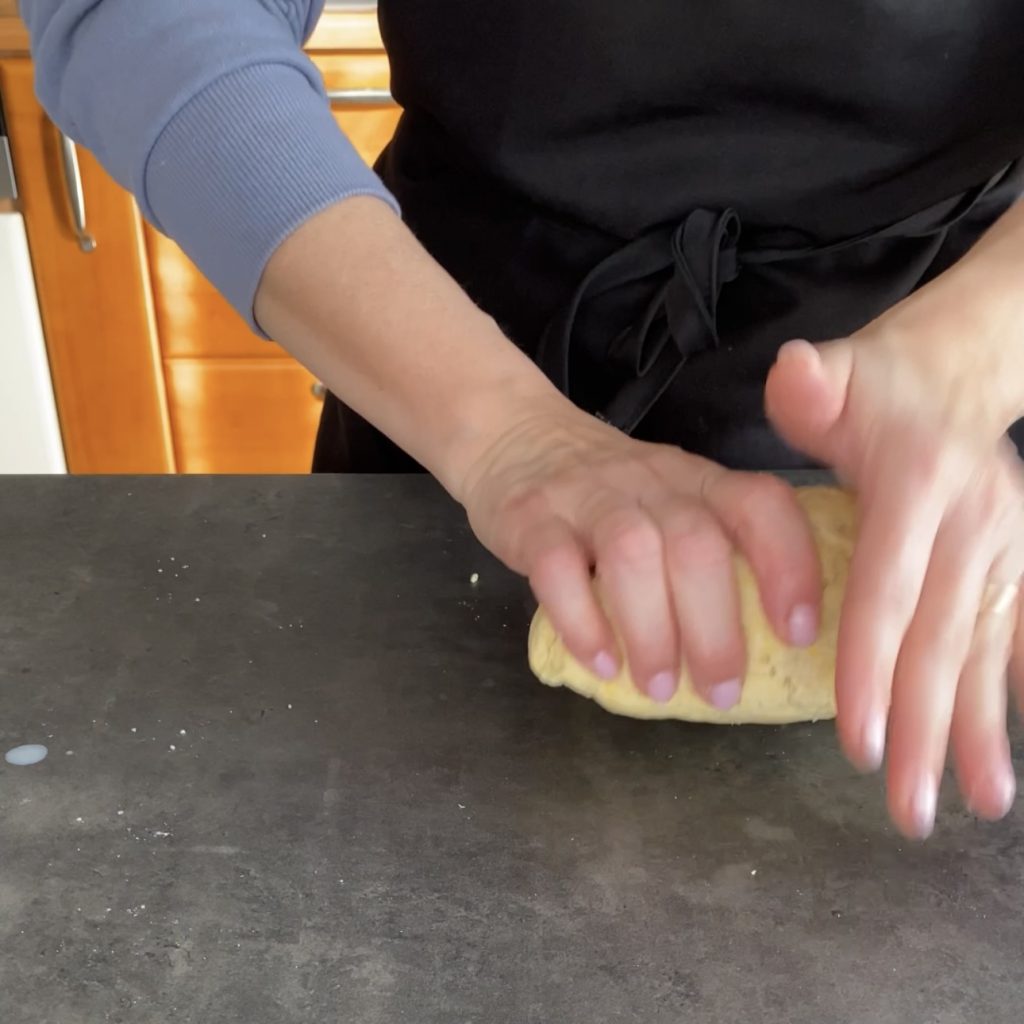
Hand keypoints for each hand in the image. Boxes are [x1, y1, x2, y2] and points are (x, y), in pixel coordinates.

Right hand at [459, 397, 821, 708]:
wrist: (513, 434)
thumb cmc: (608, 493)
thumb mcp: (668, 502)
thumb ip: (706, 555)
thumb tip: (761, 653)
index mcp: (697, 481)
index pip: (760, 504)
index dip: (790, 565)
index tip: (799, 633)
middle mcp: (649, 483)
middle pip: (696, 543)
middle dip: (715, 628)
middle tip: (720, 691)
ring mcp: (586, 497)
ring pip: (632, 554)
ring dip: (652, 632)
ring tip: (659, 688)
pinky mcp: (531, 518)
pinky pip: (557, 567)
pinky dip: (581, 621)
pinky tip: (599, 661)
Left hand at [766, 265, 1023, 838]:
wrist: (952, 374)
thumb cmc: (873, 390)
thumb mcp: (833, 378)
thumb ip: (810, 386)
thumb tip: (795, 376)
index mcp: (915, 492)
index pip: (886, 595)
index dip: (871, 668)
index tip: (860, 742)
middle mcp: (973, 527)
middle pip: (939, 642)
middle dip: (923, 730)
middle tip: (905, 809)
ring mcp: (1006, 548)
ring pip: (986, 651)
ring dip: (982, 730)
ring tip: (981, 803)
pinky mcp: (1020, 562)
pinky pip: (1021, 635)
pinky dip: (1016, 691)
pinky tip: (1009, 749)